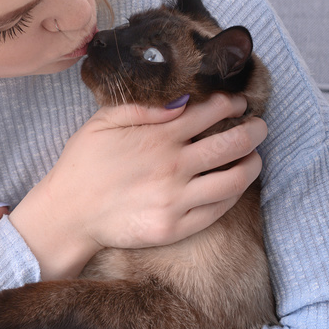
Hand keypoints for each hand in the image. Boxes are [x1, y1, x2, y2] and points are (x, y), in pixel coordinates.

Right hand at [9, 92, 266, 279]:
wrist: (68, 214)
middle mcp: (173, 166)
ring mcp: (177, 199)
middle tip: (260, 126)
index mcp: (158, 136)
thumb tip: (182, 101)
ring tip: (254, 157)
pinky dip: (234, 193)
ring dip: (253, 163)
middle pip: (233, 143)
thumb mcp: (103, 122)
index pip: (210, 113)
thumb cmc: (83, 164)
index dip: (231, 103)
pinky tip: (234, 185)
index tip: (239, 102)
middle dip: (254, 130)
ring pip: (235, 179)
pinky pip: (219, 209)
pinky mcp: (176, 227)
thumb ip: (143, 108)